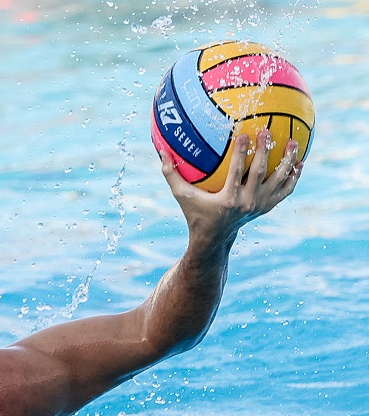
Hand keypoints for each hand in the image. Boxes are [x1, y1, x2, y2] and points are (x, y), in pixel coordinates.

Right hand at [161, 130, 302, 243]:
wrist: (213, 238)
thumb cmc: (195, 212)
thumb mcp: (181, 195)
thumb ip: (171, 173)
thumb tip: (161, 150)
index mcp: (227, 200)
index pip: (237, 173)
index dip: (241, 153)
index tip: (245, 134)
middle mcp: (246, 203)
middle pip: (261, 174)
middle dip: (266, 151)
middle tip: (268, 131)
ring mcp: (260, 206)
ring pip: (278, 181)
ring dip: (287, 162)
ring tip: (293, 143)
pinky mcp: (267, 207)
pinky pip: (285, 191)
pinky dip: (293, 177)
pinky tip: (299, 163)